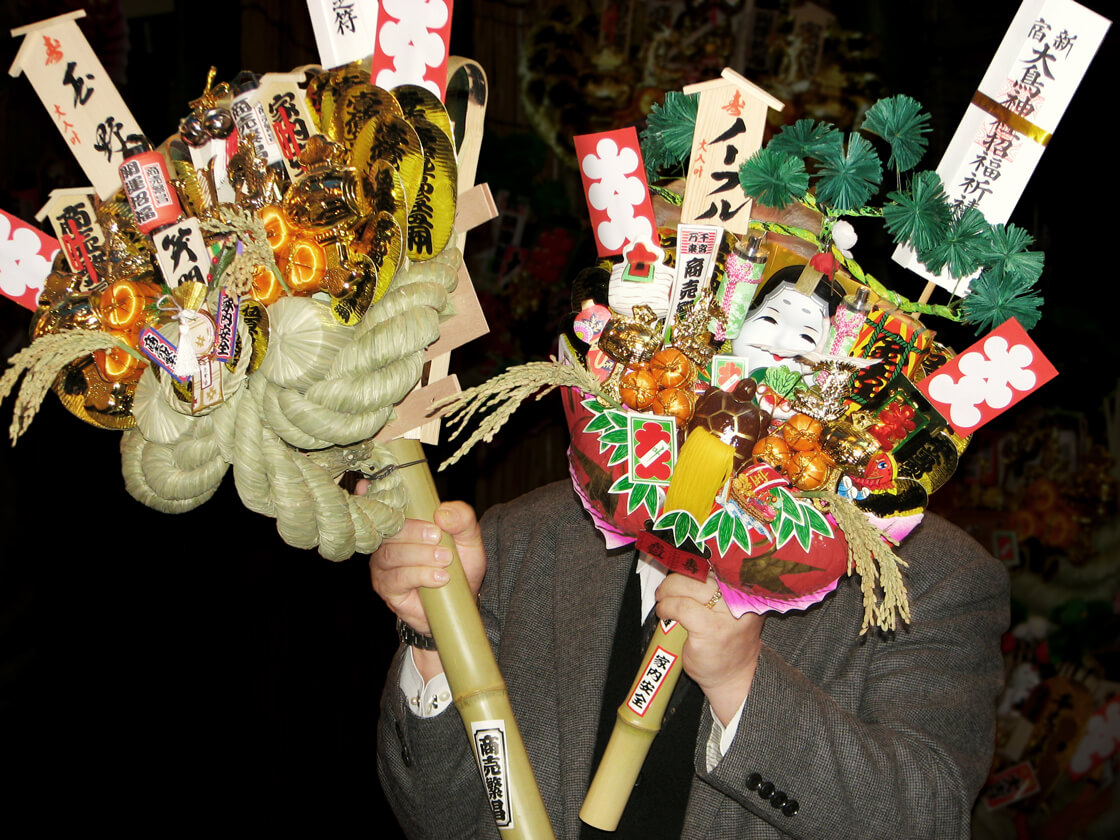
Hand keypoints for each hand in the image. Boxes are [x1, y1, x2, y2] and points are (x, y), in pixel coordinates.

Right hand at [370, 501, 486, 635]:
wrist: (462, 600)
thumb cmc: (460, 564)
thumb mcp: (469, 537)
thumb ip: (462, 519)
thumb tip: (442, 514)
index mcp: (404, 523)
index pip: (383, 505)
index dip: (371, 494)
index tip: (366, 485)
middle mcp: (388, 542)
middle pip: (391, 532)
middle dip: (417, 534)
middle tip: (441, 541)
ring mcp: (383, 566)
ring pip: (391, 555)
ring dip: (421, 556)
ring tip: (446, 561)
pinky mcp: (387, 589)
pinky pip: (396, 579)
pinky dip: (420, 575)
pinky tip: (439, 577)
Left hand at [656, 573, 764, 725]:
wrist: (735, 676)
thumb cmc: (727, 640)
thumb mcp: (729, 608)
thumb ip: (715, 589)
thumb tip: (684, 567)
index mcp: (744, 589)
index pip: (715, 563)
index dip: (692, 561)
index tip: (676, 564)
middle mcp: (739, 597)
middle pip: (699, 572)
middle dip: (675, 577)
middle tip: (665, 589)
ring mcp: (726, 614)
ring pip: (687, 586)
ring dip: (668, 591)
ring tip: (662, 600)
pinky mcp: (710, 629)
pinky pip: (680, 608)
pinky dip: (666, 607)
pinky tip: (663, 613)